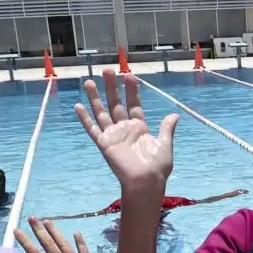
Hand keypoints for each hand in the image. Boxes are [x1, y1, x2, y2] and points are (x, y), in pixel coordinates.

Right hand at [74, 70, 177, 197]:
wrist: (146, 182)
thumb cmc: (158, 166)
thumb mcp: (165, 144)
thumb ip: (166, 128)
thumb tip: (174, 114)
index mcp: (139, 127)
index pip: (133, 104)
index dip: (131, 90)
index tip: (128, 75)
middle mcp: (124, 128)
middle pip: (115, 103)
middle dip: (111, 87)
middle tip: (107, 70)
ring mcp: (113, 135)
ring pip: (101, 112)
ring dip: (95, 97)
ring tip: (88, 81)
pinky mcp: (104, 144)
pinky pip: (92, 129)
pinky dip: (85, 118)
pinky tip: (78, 106)